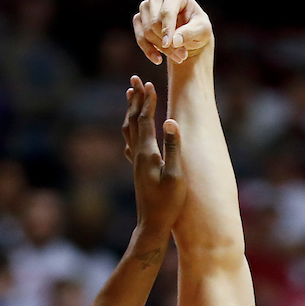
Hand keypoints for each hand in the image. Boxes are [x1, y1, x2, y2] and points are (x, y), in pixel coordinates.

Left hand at [122, 77, 183, 238]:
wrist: (152, 226)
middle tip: (135, 79)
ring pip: (129, 131)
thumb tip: (171, 121)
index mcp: (146, 153)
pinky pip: (131, 144)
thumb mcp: (176, 176)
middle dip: (135, 99)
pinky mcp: (138, 171)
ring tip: (131, 96)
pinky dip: (131, 130)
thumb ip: (174, 148)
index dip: (147, 101)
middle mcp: (137, 155)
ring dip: (131, 111)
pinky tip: (131, 131)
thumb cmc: (168, 204)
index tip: (150, 83)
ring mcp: (136, 163)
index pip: (145, 120)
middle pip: (133, 121)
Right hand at [133, 0, 212, 65]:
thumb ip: (191, 33)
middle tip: (182, 56)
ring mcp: (146, 7)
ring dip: (162, 49)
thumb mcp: (203, 30)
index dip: (167, 29)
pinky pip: (140, 38)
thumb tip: (174, 41)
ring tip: (178, 58)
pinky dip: (149, 51)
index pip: (166, 11)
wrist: (189, 34)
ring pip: (147, 32)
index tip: (168, 44)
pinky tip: (158, 60)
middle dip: (168, 43)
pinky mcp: (139, 20)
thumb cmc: (198, 28)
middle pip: (155, 23)